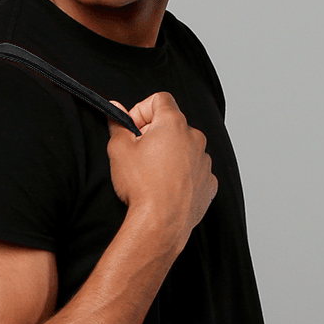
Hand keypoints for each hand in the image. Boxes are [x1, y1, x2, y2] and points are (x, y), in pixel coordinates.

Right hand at [106, 92, 216, 250]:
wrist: (160, 224)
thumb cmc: (141, 186)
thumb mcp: (118, 150)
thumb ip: (118, 124)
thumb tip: (114, 109)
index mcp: (173, 123)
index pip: (160, 99)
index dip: (142, 110)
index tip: (133, 128)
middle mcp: (195, 138)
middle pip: (174, 124)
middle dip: (156, 134)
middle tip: (139, 154)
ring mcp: (205, 161)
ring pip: (185, 148)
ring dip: (170, 154)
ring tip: (153, 175)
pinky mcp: (209, 183)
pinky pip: (195, 171)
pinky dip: (182, 175)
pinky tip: (167, 188)